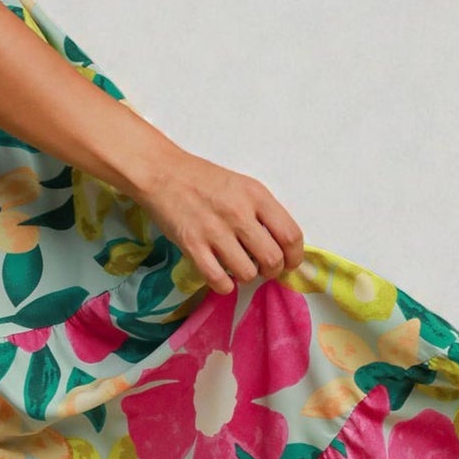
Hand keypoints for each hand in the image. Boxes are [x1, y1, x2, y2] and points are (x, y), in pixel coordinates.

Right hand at [129, 146, 304, 294]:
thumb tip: (281, 245)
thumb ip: (263, 211)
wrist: (162, 173)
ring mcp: (214, 231)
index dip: (295, 256)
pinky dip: (225, 285)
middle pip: (273, 259)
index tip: (289, 262)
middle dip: (273, 271)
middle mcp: (238, 213)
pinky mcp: (192, 246)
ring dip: (247, 276)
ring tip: (239, 267)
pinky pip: (218, 280)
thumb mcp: (242, 186)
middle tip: (264, 268)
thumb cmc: (204, 179)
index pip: (290, 235)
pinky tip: (222, 277)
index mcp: (256, 195)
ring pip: (248, 273)